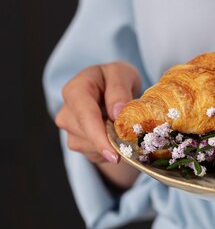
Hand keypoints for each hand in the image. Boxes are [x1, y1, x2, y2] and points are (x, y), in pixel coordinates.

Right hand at [55, 61, 141, 187]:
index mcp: (75, 90)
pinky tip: (115, 134)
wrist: (110, 86)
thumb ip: (119, 90)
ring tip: (122, 126)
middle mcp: (66, 112)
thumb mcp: (121, 74)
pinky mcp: (77, 142)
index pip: (85, 117)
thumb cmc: (115, 78)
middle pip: (89, 135)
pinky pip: (95, 153)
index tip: (115, 155)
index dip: (99, 137)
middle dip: (112, 139)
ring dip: (112, 143)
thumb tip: (117, 113)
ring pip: (92, 148)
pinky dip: (110, 148)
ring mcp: (69, 130)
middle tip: (133, 131)